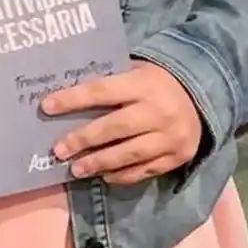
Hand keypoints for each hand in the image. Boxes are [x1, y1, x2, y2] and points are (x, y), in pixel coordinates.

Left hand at [41, 61, 205, 184]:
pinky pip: (145, 170)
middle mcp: (159, 112)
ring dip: (99, 163)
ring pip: (130, 153)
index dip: (72, 99)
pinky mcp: (178, 157)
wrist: (201, 97)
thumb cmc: (154, 82)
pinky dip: (122, 174)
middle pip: (115, 128)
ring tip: (75, 169)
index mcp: (143, 85)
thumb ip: (108, 81)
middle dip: (83, 139)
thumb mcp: (134, 71)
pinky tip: (103, 175)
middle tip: (58, 150)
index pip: (101, 91)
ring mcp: (171, 137)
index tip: (46, 107)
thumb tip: (64, 93)